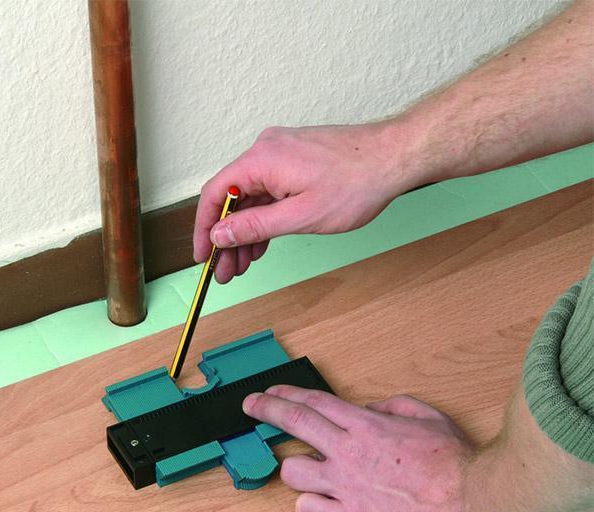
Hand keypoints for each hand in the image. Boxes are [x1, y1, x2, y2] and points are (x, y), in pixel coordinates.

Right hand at [192, 121, 423, 283]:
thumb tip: (219, 235)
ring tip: (242, 266)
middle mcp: (265, 152)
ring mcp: (281, 155)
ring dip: (244, 233)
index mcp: (261, 160)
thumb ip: (255, 227)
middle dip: (226, 239)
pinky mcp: (295, 162)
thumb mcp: (300, 216)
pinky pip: (267, 193)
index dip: (204, 229)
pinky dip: (262, 220)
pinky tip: (260, 245)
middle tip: (224, 272)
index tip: (202, 256)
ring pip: (250, 199)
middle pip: (231, 199)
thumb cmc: (357, 184)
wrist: (395, 158)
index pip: (215, 195)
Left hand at [242, 385, 477, 511]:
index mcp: (367, 425)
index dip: (285, 395)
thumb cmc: (457, 464)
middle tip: (251, 407)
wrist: (473, 506)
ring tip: (306, 471)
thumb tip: (372, 409)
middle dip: (266, 411)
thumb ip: (396, 407)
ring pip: (293, 471)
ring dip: (295, 468)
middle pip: (294, 423)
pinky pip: (308, 510)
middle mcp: (349, 452)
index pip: (315, 403)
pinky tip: (320, 505)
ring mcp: (345, 486)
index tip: (268, 393)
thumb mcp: (430, 418)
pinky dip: (309, 506)